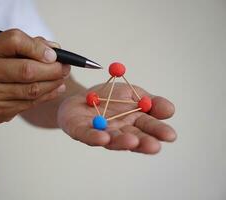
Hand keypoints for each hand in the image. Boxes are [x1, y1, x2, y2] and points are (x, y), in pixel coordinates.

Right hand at [0, 29, 69, 124]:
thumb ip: (27, 45)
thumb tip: (56, 50)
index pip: (14, 42)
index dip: (38, 47)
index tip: (54, 54)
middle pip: (27, 70)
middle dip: (53, 69)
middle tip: (66, 67)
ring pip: (32, 90)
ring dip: (53, 83)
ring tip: (62, 77)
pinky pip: (30, 103)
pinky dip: (48, 95)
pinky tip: (56, 88)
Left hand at [58, 83, 175, 153]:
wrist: (82, 96)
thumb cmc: (109, 96)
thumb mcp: (133, 93)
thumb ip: (150, 101)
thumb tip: (170, 110)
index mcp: (134, 122)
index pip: (149, 128)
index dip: (159, 132)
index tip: (171, 135)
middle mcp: (119, 131)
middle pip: (133, 138)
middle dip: (144, 142)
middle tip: (154, 146)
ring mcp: (101, 133)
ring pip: (112, 139)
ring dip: (122, 141)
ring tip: (132, 141)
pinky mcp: (81, 131)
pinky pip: (88, 135)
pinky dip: (95, 137)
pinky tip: (103, 138)